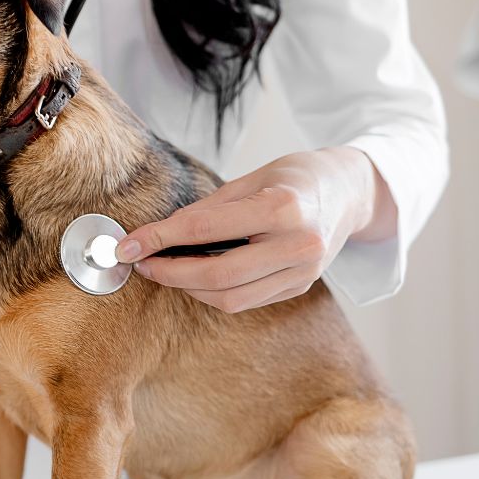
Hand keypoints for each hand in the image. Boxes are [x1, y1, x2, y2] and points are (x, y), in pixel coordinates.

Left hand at [114, 148, 394, 312]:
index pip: (205, 230)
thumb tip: (162, 233)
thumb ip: (210, 208)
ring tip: (165, 270)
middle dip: (170, 273)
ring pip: (230, 298)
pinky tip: (195, 277)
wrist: (350, 192)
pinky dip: (214, 292)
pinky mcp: (299, 287)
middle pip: (217, 275)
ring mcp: (302, 272)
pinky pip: (246, 300)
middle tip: (142, 263)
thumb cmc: (297, 177)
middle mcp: (297, 245)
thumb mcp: (253, 177)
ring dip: (189, 288)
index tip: (128, 244)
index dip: (160, 239)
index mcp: (283, 208)